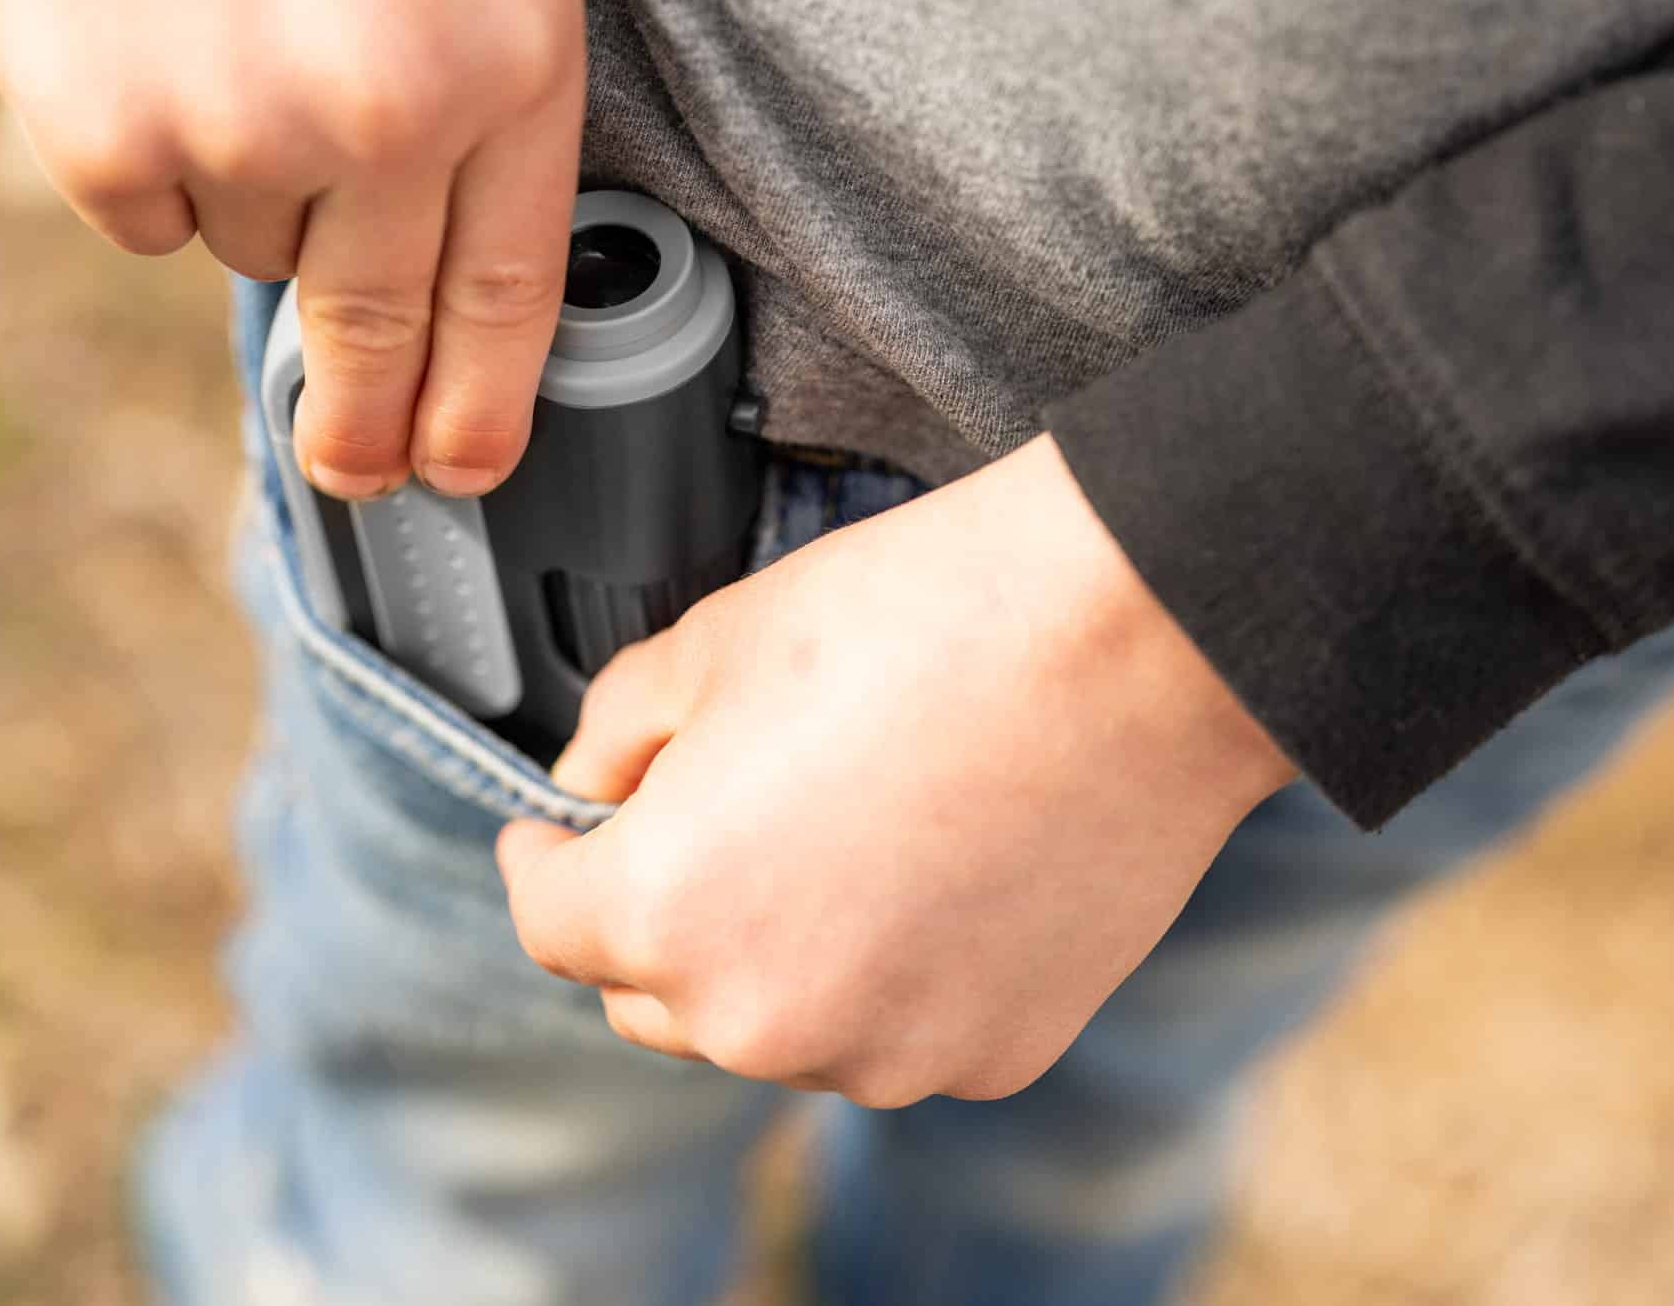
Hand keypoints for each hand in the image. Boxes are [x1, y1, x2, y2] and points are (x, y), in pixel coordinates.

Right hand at [0, 0, 584, 497]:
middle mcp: (386, 114)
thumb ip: (484, 132)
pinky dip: (155, 161)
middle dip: (370, 424)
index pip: (508, 297)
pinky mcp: (99, 124)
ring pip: (260, 254)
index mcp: (508, 68)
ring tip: (241, 47)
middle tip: (358, 470)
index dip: (484, 405)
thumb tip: (439, 314)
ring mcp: (238, 125)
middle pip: (384, 330)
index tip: (463, 465)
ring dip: (258, 194)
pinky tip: (159, 44)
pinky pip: (147, 220)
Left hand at [497, 435, 1294, 1106]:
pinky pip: (895, 1030)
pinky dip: (888, 976)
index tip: (555, 836)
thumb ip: (620, 728)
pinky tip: (929, 876)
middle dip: (653, 915)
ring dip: (774, 955)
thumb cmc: (927, 619)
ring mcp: (887, 1052)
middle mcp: (763, 1017)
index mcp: (667, 911)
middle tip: (701, 822)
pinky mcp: (994, 1053)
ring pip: (780, 1022)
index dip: (543, 862)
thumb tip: (594, 782)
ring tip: (840, 838)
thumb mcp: (721, 636)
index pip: (550, 920)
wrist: (1130, 640)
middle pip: (654, 994)